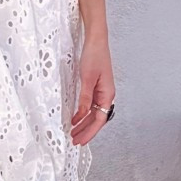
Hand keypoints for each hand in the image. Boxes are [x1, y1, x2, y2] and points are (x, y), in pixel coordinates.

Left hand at [70, 26, 114, 144]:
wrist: (96, 40)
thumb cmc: (94, 55)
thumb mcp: (86, 78)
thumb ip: (84, 98)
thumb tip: (82, 114)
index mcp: (107, 94)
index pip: (99, 120)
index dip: (89, 132)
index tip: (80, 140)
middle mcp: (106, 95)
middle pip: (97, 119)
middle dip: (86, 130)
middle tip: (74, 140)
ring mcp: (102, 91)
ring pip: (93, 113)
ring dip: (84, 123)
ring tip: (73, 131)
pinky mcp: (96, 86)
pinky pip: (91, 105)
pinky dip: (83, 112)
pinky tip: (76, 117)